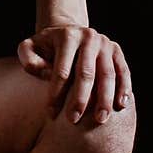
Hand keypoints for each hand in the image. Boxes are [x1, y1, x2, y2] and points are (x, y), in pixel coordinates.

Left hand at [17, 25, 131, 124]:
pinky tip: (121, 106)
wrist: (68, 33)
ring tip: (100, 120)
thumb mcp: (29, 48)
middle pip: (86, 73)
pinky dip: (124, 88)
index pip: (61, 71)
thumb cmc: (45, 48)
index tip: (51, 115)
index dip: (56, 94)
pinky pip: (123, 71)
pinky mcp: (116, 50)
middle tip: (74, 120)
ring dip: (104, 99)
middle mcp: (88, 37)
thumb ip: (29, 60)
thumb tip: (46, 74)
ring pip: (107, 74)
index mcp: (66, 36)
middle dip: (80, 99)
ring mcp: (105, 43)